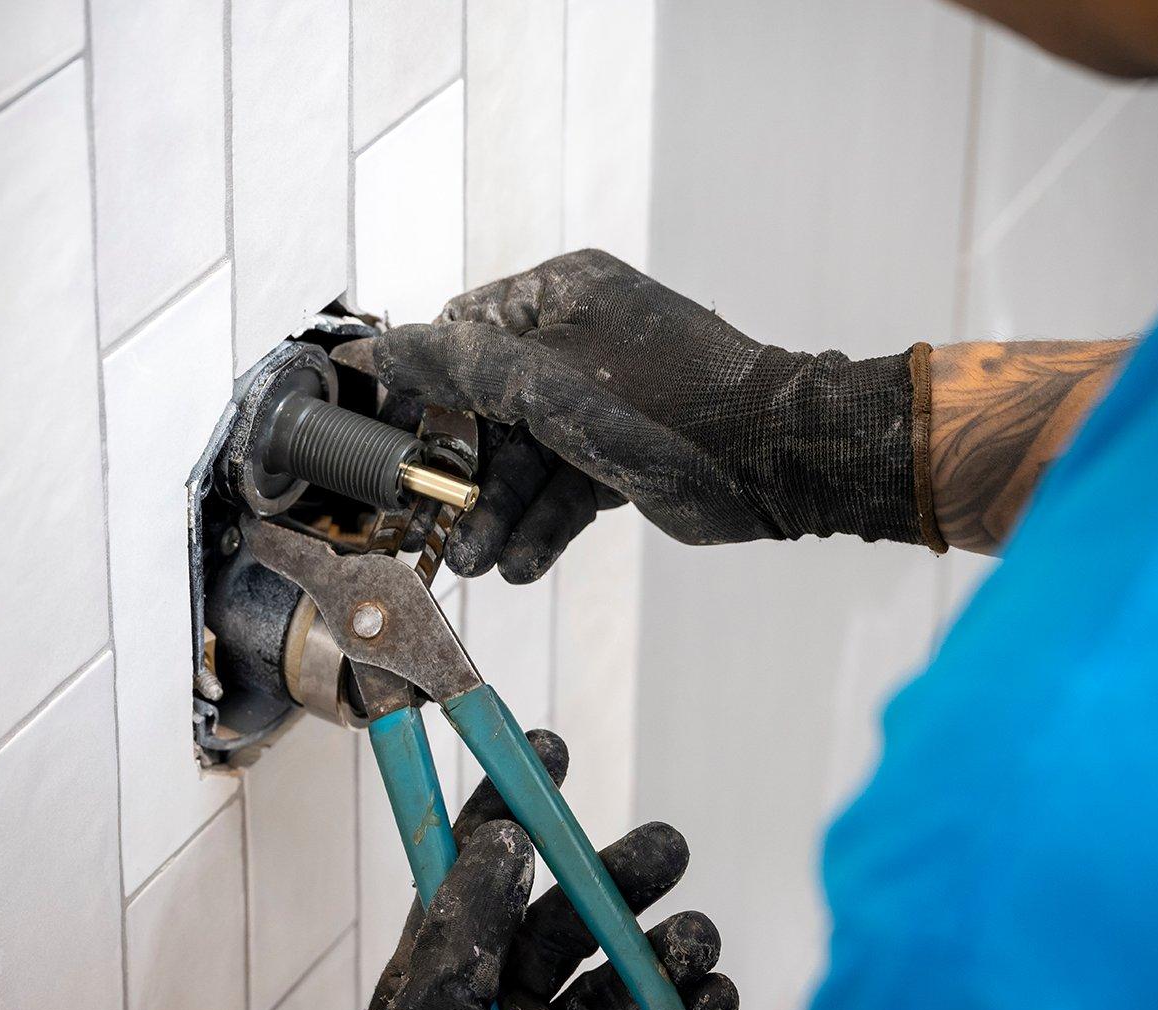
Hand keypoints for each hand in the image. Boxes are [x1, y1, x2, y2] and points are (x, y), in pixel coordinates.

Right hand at [334, 249, 934, 582]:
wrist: (779, 460)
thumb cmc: (671, 405)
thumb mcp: (548, 383)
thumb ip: (458, 368)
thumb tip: (378, 349)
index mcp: (559, 296)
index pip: (461, 334)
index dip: (422, 389)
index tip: (392, 438)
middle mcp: (577, 342)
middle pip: (487, 408)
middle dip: (464, 474)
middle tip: (433, 523)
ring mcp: (600, 402)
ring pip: (523, 459)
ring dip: (498, 512)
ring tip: (479, 562)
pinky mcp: (620, 456)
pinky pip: (563, 489)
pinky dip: (542, 526)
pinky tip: (522, 565)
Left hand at [354, 731, 738, 1009]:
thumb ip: (463, 924)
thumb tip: (500, 833)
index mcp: (452, 982)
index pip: (480, 875)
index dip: (511, 806)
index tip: (548, 746)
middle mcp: (513, 1009)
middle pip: (573, 915)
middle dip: (620, 874)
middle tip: (666, 848)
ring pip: (633, 973)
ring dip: (672, 943)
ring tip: (692, 937)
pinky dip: (705, 1008)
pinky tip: (714, 990)